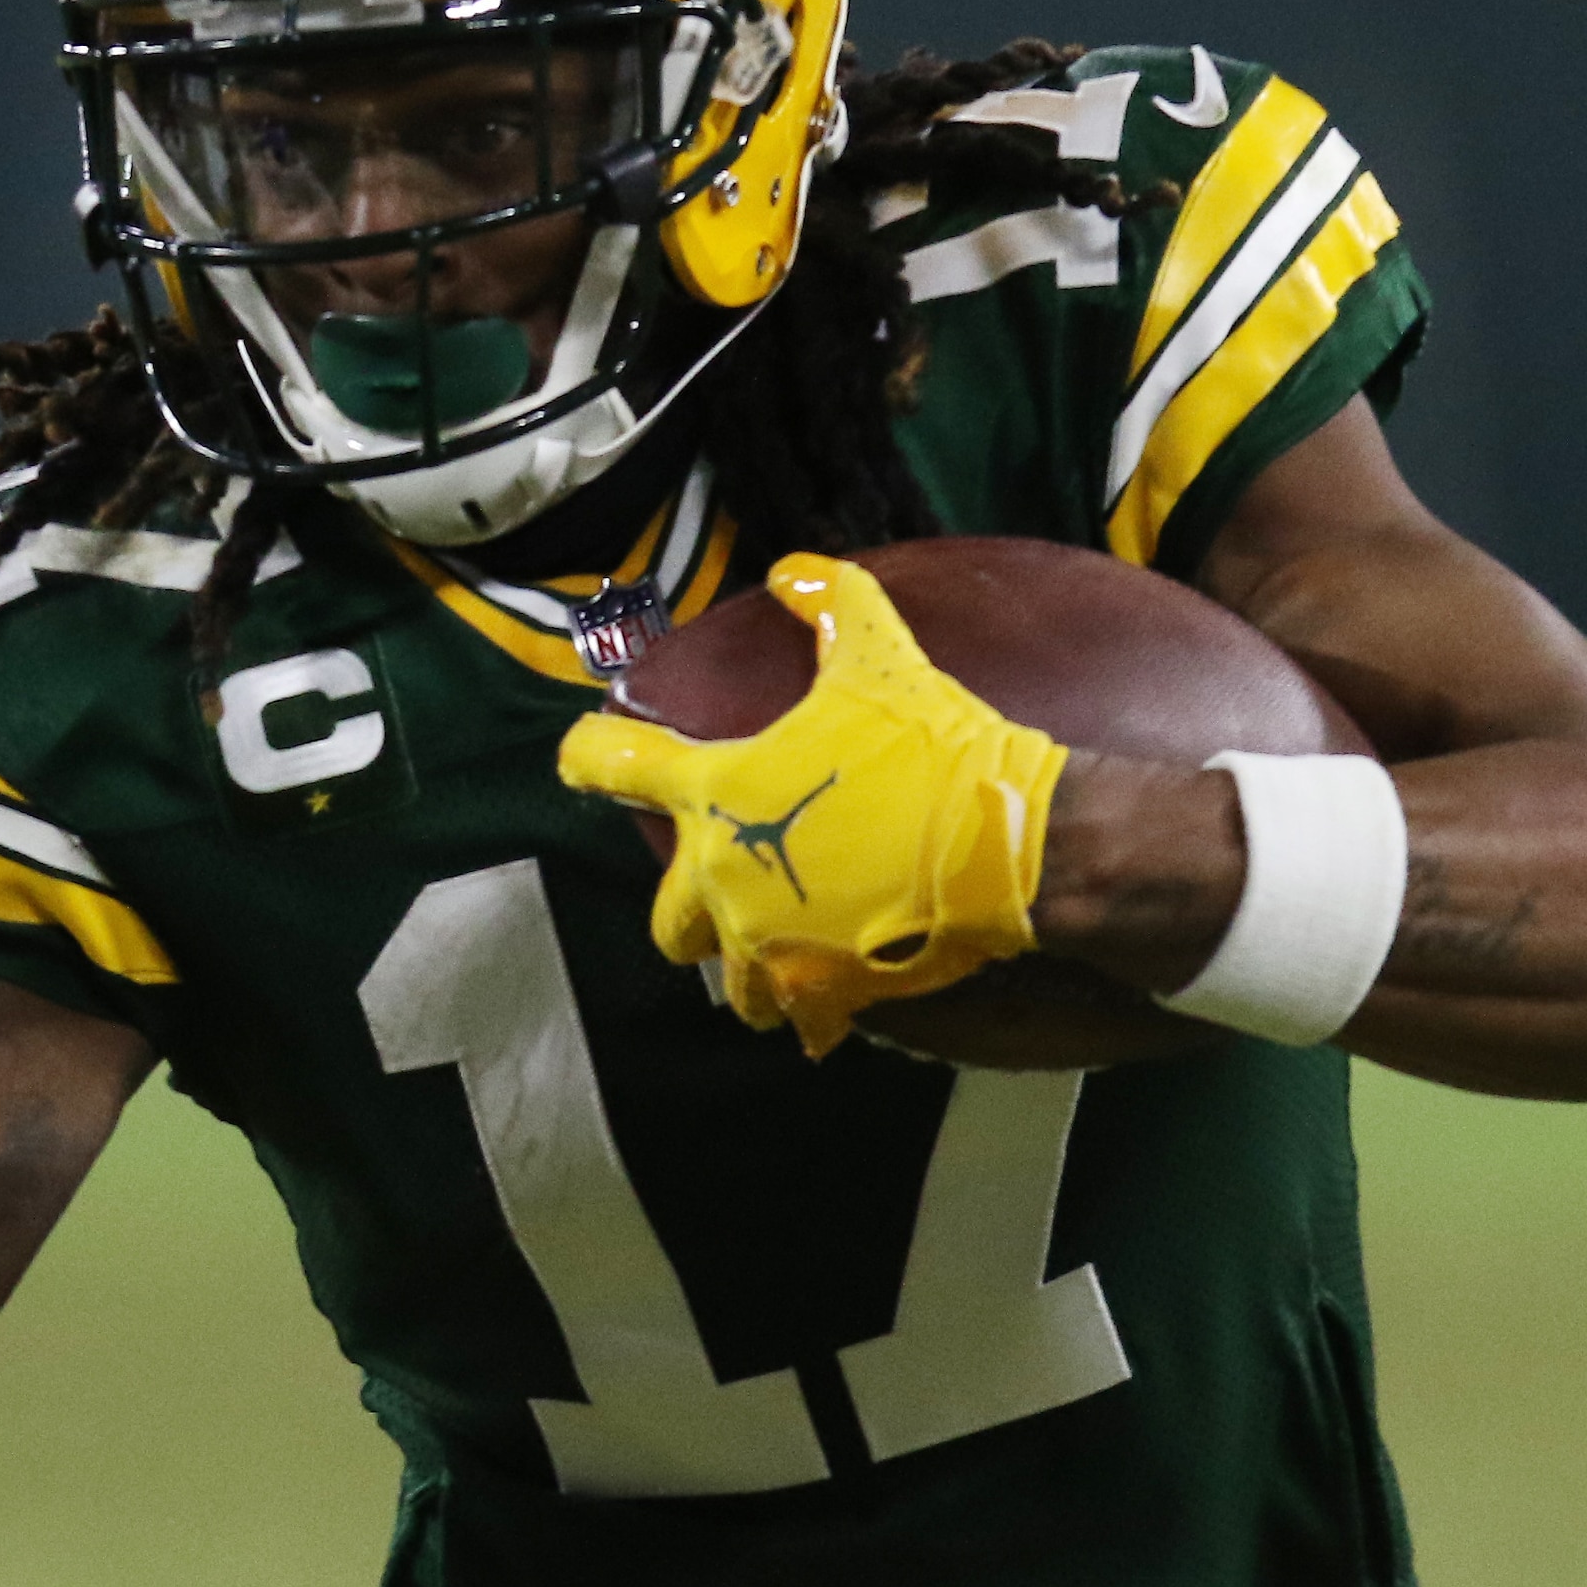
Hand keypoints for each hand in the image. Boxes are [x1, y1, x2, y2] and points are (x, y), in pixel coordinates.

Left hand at [557, 554, 1069, 1054]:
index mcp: (716, 794)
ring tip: (786, 938)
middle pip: (664, 920)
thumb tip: (794, 568)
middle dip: (689, 905)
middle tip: (730, 881)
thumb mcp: (878, 656)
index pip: (612, 768)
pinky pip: (794, 1018)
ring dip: (746, 960)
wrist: (1001, 842)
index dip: (591, 754)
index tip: (585, 756)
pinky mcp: (817, 996)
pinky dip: (810, 1004)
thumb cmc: (929, 749)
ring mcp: (765, 948)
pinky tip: (837, 980)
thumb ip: (830, 603)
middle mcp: (721, 881)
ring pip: (726, 981)